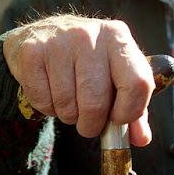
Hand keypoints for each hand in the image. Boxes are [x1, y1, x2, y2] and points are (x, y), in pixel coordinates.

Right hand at [3, 15, 154, 145]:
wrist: (40, 36)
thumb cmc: (84, 62)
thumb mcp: (114, 76)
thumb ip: (133, 107)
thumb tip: (142, 139)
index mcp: (118, 37)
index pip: (137, 83)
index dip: (129, 112)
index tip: (117, 119)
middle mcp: (90, 35)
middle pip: (96, 103)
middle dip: (91, 124)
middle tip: (87, 121)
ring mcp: (59, 41)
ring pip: (67, 106)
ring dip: (68, 116)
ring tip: (67, 99)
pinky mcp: (32, 52)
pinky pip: (43, 102)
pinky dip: (47, 108)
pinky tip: (49, 91)